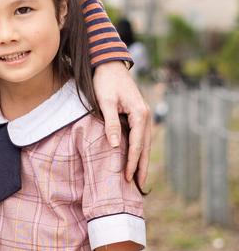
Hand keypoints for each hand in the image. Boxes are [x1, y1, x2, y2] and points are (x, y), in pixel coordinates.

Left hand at [92, 61, 150, 183]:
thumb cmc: (105, 81)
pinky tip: (136, 159)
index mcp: (139, 113)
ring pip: (145, 143)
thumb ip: (111, 123)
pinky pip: (140, 136)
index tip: (129, 178)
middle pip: (145, 146)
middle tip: (139, 186)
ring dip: (142, 160)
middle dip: (142, 166)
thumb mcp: (105, 101)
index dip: (132, 162)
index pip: (137, 144)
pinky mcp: (137, 114)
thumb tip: (115, 145)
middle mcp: (145, 116)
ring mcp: (143, 115)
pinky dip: (139, 149)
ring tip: (140, 178)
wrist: (109, 64)